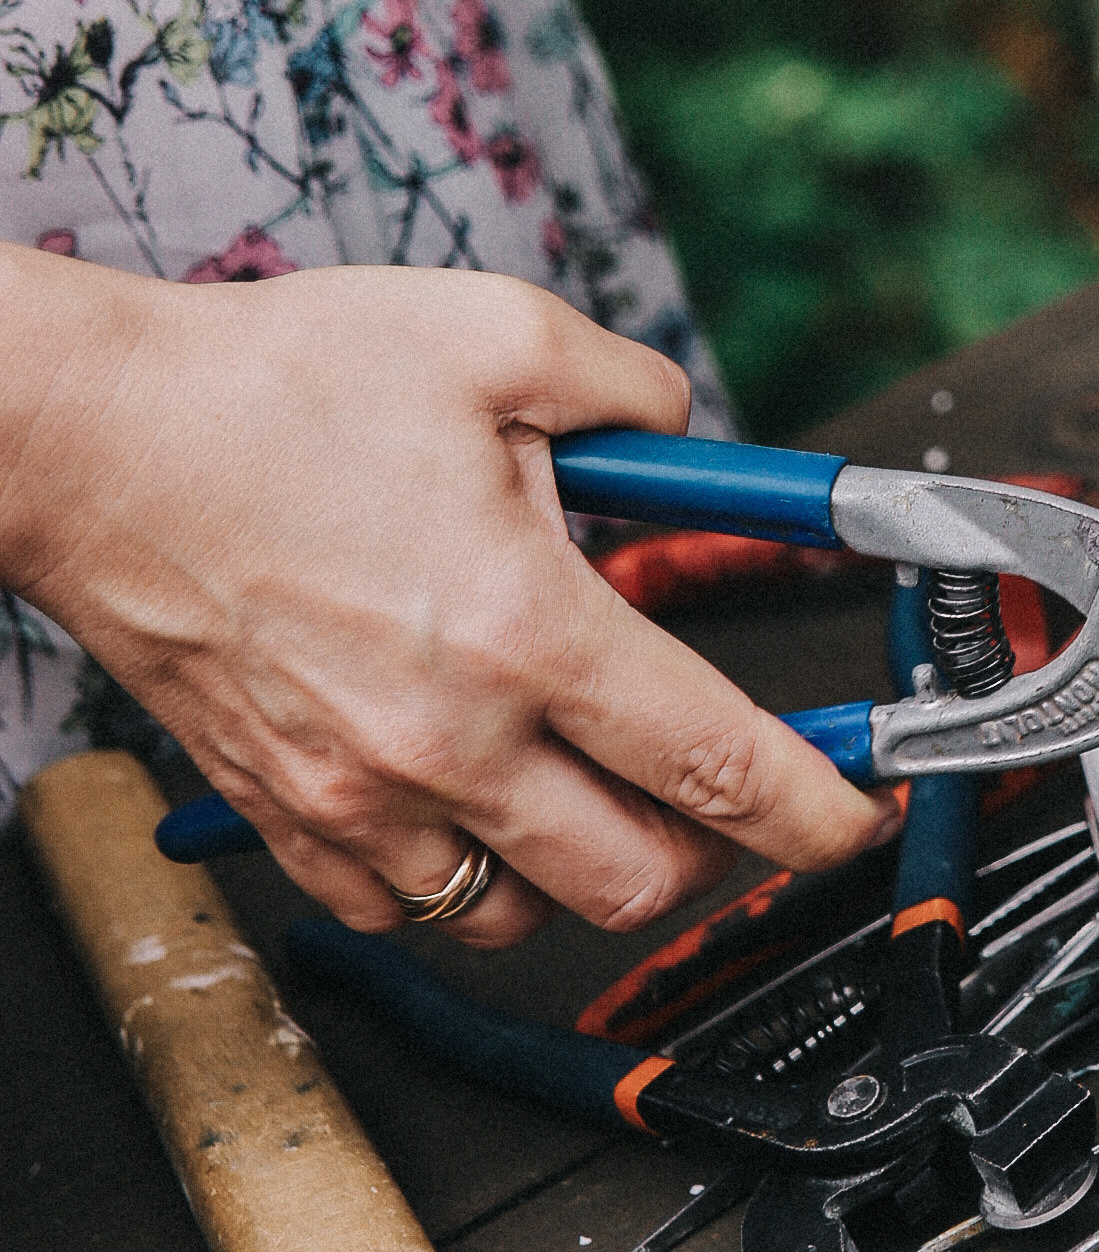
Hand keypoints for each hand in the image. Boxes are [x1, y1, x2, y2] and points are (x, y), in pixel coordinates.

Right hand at [0, 254, 896, 945]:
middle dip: (709, 849)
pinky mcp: (287, 817)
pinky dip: (461, 880)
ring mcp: (360, 796)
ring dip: (582, 868)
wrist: (93, 442)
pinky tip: (469, 797)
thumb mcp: (495, 336)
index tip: (852, 822)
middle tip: (713, 783)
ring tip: (583, 782)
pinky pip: (407, 909)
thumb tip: (683, 432)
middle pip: (640, 878)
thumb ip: (627, 390)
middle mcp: (449, 737)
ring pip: (525, 915)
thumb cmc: (271, 386)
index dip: (816, 813)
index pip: (721, 765)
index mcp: (525, 627)